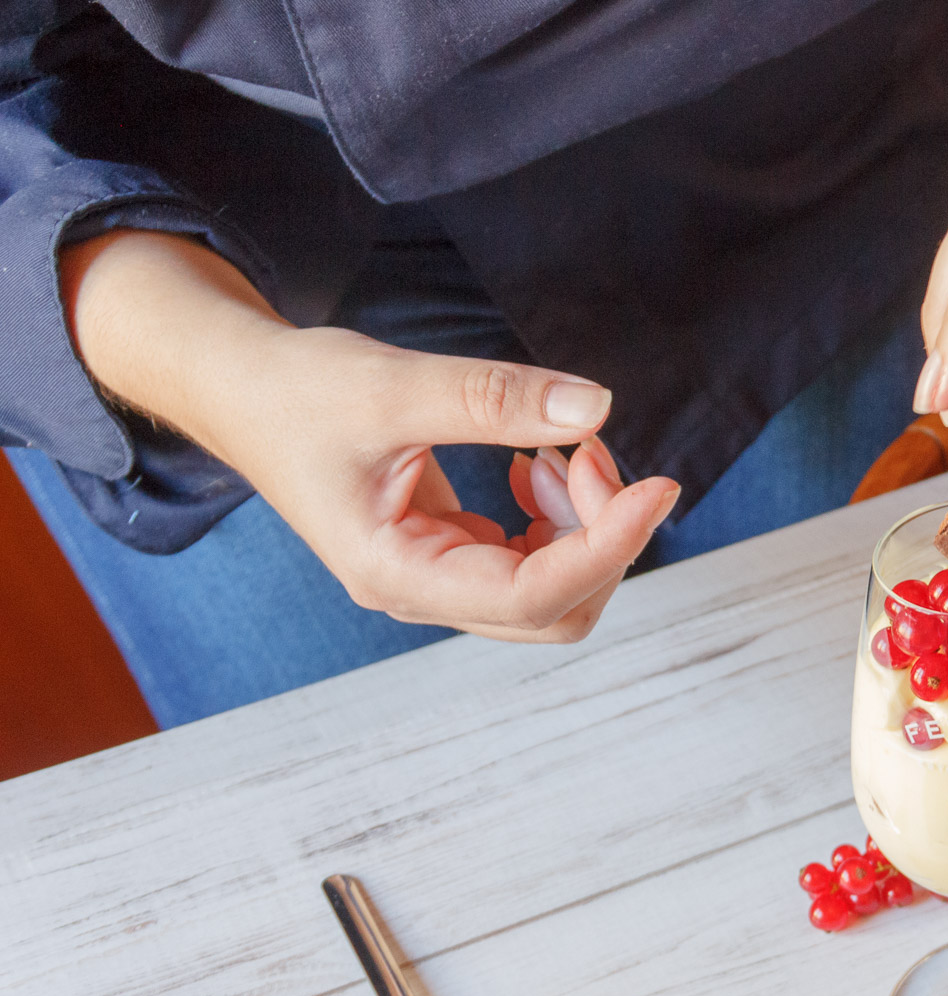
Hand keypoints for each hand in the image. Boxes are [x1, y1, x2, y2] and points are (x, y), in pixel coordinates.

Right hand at [64, 230, 678, 641]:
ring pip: (553, 586)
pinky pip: (532, 556)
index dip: (608, 547)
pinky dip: (558, 512)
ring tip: (561, 448)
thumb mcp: (392, 386)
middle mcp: (421, 592)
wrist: (242, 391)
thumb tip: (596, 407)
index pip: (533, 595)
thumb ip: (493, 398)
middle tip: (591, 450)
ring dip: (582, 522)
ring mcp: (438, 576)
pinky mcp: (450, 549)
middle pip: (557, 610)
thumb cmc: (298, 392)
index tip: (657, 488)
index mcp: (396, 575)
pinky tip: (536, 460)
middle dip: (599, 535)